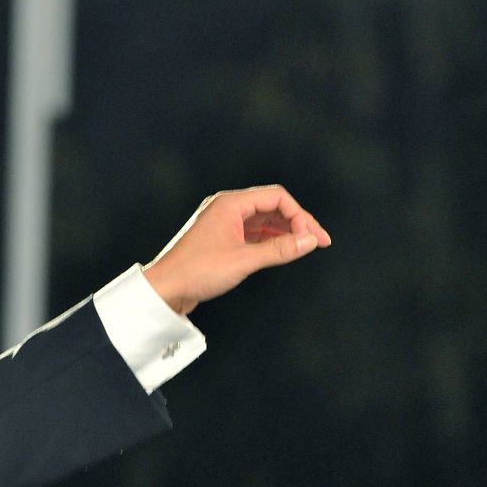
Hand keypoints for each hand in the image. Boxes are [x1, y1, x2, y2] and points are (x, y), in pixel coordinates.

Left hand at [142, 186, 332, 316]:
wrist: (165, 290)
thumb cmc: (196, 272)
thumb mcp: (243, 260)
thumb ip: (279, 250)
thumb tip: (310, 241)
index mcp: (231, 204)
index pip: (277, 197)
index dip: (299, 215)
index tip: (311, 238)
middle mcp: (228, 208)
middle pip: (273, 206)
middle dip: (298, 222)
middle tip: (321, 240)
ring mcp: (225, 223)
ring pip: (265, 220)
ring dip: (287, 231)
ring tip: (307, 246)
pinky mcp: (223, 239)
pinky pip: (255, 233)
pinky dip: (272, 240)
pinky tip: (285, 250)